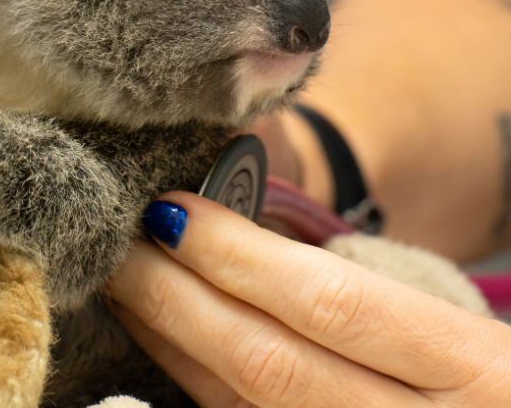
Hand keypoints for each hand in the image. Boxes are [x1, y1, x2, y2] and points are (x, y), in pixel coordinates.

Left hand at [106, 192, 509, 406]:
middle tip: (123, 239)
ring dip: (170, 339)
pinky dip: (191, 383)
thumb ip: (367, 289)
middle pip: (266, 362)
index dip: (237, 254)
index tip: (173, 209)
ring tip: (126, 281)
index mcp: (468, 371)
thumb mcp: (458, 326)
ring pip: (238, 404)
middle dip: (177, 296)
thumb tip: (246, 235)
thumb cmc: (485, 379)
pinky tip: (161, 342)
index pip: (326, 301)